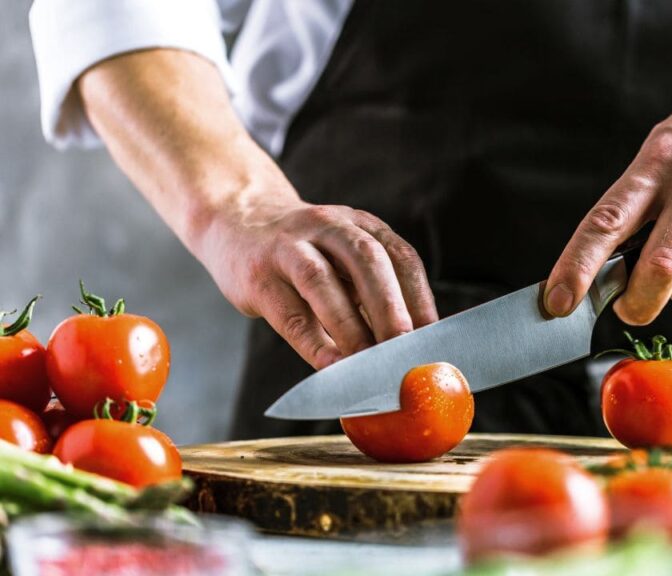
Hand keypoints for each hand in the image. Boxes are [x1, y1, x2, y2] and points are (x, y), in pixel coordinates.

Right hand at [199, 193, 437, 368]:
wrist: (236, 221)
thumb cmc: (305, 255)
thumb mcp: (344, 259)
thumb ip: (373, 295)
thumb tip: (409, 351)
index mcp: (362, 226)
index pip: (401, 258)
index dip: (420, 298)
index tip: (434, 340)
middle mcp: (329, 227)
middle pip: (367, 261)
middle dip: (390, 308)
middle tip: (406, 350)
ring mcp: (289, 247)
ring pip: (321, 281)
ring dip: (350, 326)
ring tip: (369, 364)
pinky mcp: (258, 276)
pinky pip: (288, 312)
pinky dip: (313, 342)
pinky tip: (331, 367)